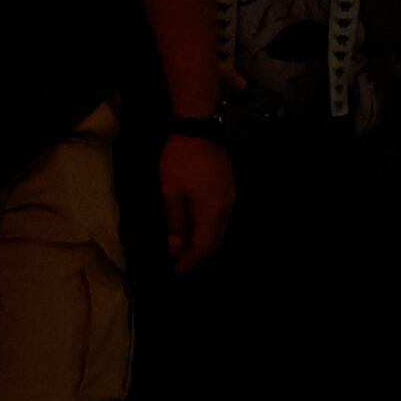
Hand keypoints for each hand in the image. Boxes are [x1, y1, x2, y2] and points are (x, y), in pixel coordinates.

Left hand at [159, 128, 237, 271]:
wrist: (199, 128)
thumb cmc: (181, 160)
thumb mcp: (171, 192)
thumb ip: (176, 222)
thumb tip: (176, 248)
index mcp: (211, 212)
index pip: (203, 247)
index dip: (191, 262)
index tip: (177, 271)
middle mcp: (225, 209)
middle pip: (216, 241)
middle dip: (199, 255)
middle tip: (182, 263)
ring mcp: (230, 197)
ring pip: (221, 230)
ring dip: (206, 242)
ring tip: (189, 248)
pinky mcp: (229, 188)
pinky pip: (223, 217)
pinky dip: (211, 229)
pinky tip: (199, 227)